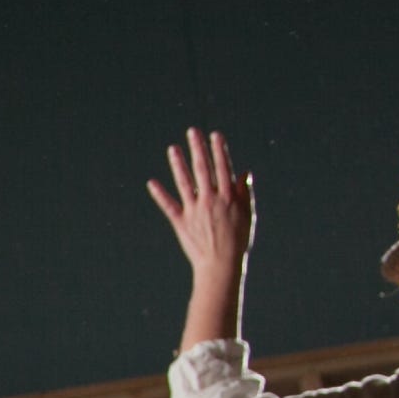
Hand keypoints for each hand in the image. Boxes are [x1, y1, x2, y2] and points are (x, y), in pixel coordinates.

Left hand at [147, 127, 255, 280]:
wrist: (221, 265)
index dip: (219, 150)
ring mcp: (194, 210)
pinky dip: (160, 194)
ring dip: (178, 165)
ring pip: (185, 183)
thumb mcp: (246, 215)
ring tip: (172, 149)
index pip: (223, 168)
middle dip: (198, 149)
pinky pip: (169, 206)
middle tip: (192, 132)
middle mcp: (210, 200)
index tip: (215, 135)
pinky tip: (152, 182)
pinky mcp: (181, 222)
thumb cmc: (237, 240)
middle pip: (203, 170)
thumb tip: (244, 173)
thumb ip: (244, 193)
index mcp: (228, 197)